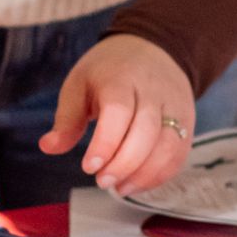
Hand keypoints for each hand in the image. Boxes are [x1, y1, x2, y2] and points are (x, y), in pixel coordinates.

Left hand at [40, 34, 194, 196]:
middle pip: (146, 131)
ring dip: (144, 174)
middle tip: (102, 181)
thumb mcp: (80, 83)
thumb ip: (67, 118)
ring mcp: (175, 106)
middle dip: (124, 164)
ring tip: (119, 187)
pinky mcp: (188, 121)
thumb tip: (49, 147)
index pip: (119, 111)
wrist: (153, 48)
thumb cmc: (110, 71)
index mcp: (122, 78)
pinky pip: (179, 153)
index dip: (106, 143)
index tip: (89, 166)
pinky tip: (137, 183)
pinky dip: (160, 175)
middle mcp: (154, 91)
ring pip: (169, 145)